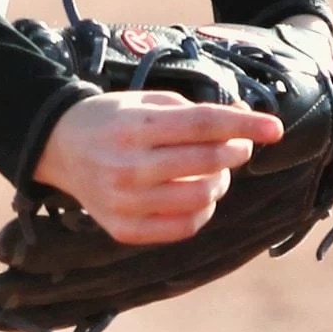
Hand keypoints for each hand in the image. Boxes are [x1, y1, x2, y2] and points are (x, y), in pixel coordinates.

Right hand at [33, 87, 284, 248]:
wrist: (58, 148)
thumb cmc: (113, 120)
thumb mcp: (147, 102)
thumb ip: (194, 112)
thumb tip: (245, 121)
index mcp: (133, 127)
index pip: (203, 125)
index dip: (244, 125)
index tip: (274, 128)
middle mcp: (127, 166)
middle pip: (206, 163)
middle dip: (236, 152)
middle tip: (240, 146)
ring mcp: (123, 202)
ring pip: (200, 199)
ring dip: (220, 183)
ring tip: (215, 171)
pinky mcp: (123, 229)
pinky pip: (182, 227)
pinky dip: (202, 211)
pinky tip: (198, 194)